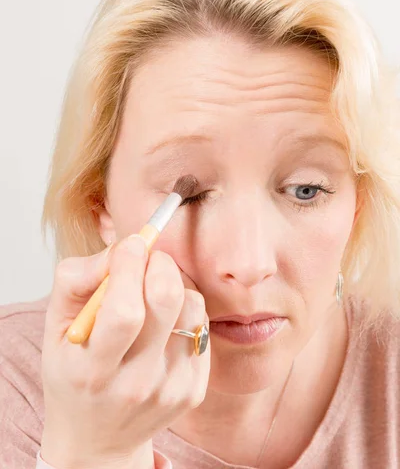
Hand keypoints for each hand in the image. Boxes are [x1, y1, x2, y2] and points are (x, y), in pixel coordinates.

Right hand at [40, 235, 209, 468]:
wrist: (98, 438)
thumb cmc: (73, 373)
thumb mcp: (56, 328)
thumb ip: (76, 281)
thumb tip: (120, 250)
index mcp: (92, 370)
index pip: (124, 311)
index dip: (130, 266)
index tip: (130, 244)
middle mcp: (136, 384)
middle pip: (167, 301)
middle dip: (159, 263)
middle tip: (147, 259)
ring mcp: (171, 388)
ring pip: (192, 307)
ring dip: (175, 284)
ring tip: (153, 293)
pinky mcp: (195, 389)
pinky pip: (203, 325)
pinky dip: (185, 310)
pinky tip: (164, 322)